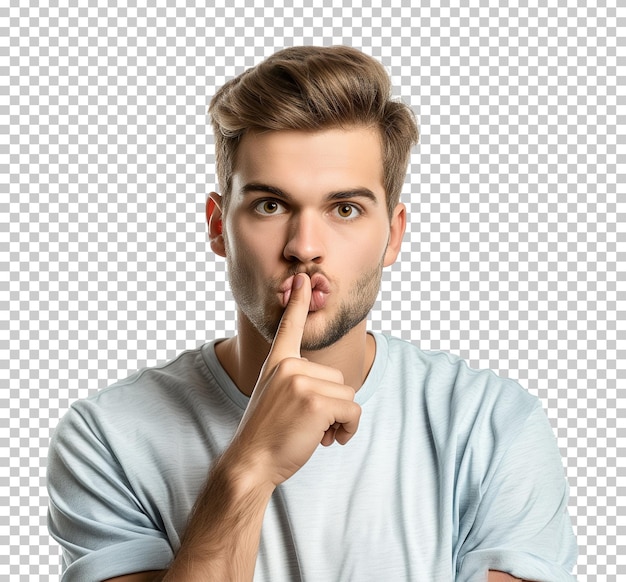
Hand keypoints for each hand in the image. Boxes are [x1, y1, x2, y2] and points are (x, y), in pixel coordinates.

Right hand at [229, 273, 361, 486]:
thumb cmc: (267, 434)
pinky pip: (353, 411)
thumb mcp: (274, 396)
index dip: (298, 303)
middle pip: (338, 379)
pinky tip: (328, 440)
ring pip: (348, 395)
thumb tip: (336, 390)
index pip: (290, 327)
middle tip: (309, 424)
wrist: (251, 462)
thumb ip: (296, 382)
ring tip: (315, 433)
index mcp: (278, 363)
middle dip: (332, 405)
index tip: (303, 278)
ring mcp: (301, 382)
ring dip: (340, 419)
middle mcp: (289, 366)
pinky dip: (348, 429)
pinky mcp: (316, 402)